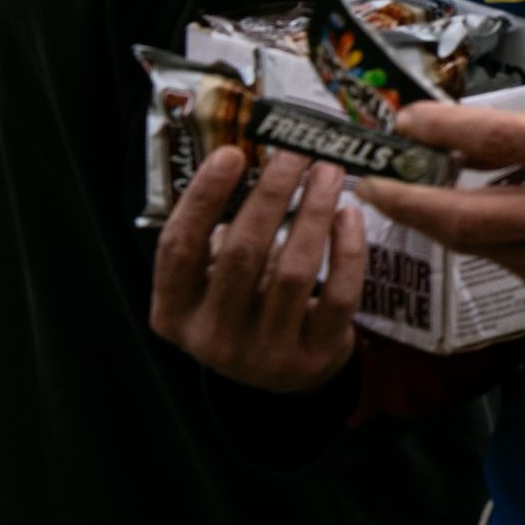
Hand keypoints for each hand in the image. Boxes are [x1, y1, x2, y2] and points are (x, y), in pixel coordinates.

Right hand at [149, 146, 363, 392]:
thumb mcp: (215, 279)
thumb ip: (220, 233)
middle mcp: (212, 339)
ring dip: (314, 213)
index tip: (232, 153)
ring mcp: (264, 355)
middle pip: (242, 254)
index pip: (179, 248)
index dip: (203, 198)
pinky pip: (337, 295)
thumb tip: (244, 157)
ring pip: (293, 273)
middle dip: (272, 195)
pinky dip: (347, 251)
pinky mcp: (313, 358)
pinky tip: (350, 215)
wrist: (284, 371)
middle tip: (296, 153)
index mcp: (174, 313)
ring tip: (328, 172)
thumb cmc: (246, 304)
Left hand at [357, 98, 524, 300]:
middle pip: (468, 216)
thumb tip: (453, 145)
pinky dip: (479, 237)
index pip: (496, 139)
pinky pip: (502, 258)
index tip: (405, 122)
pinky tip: (472, 218)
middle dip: (407, 201)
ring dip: (432, 220)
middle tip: (371, 185)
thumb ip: (520, 126)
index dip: (441, 130)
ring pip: (476, 244)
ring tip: (404, 197)